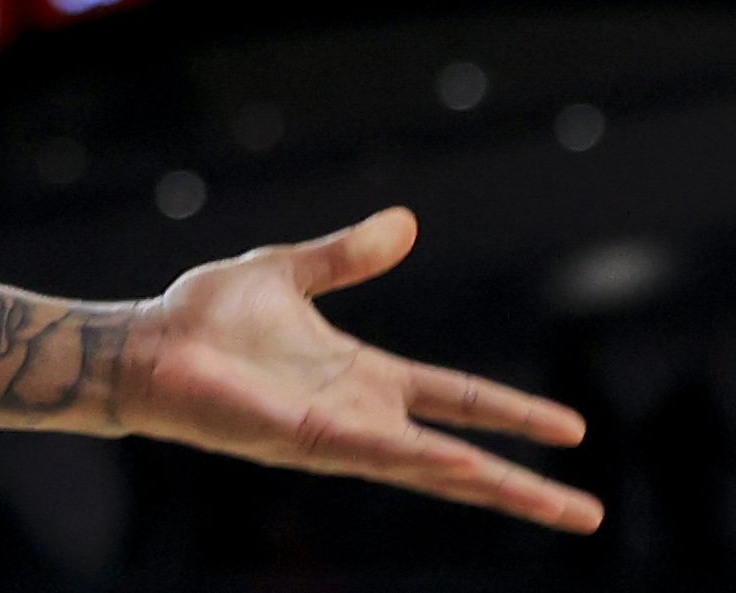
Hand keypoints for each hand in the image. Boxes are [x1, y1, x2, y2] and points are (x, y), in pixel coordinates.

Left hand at [116, 208, 597, 532]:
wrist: (146, 343)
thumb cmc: (206, 317)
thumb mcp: (288, 272)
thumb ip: (347, 255)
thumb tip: (406, 223)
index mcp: (364, 377)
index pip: (458, 399)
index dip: (513, 414)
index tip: (572, 431)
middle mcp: (360, 415)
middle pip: (461, 455)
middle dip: (524, 487)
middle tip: (589, 513)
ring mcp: (334, 435)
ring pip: (428, 467)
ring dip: (488, 486)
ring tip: (551, 506)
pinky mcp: (300, 440)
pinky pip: (372, 455)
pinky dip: (419, 462)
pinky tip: (461, 471)